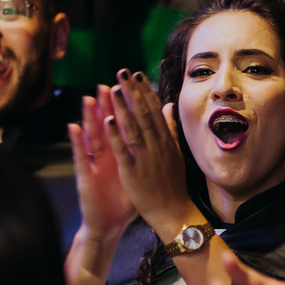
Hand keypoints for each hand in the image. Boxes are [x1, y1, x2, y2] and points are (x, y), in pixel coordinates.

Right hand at [69, 85, 135, 240]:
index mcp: (121, 154)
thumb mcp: (137, 174)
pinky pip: (81, 157)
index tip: (130, 89)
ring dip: (89, 117)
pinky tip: (73, 128)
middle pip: (106, 127)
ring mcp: (94, 164)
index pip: (124, 126)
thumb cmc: (124, 200)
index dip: (127, 109)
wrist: (109, 225)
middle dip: (107, 106)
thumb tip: (156, 137)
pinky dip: (77, 142)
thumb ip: (145, 154)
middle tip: (107, 85)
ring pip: (91, 136)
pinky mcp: (85, 176)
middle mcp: (106, 156)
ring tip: (88, 98)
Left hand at [104, 70, 194, 234]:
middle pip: (143, 114)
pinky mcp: (133, 172)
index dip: (145, 91)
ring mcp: (145, 158)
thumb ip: (171, 129)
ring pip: (133, 128)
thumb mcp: (176, 153)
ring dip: (123, 107)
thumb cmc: (173, 184)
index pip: (154, 111)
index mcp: (166, 141)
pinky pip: (123, 150)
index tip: (137, 75)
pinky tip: (108, 120)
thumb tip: (169, 106)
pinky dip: (116, 135)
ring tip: (114, 88)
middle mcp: (157, 146)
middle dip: (133, 92)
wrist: (173, 212)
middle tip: (122, 73)